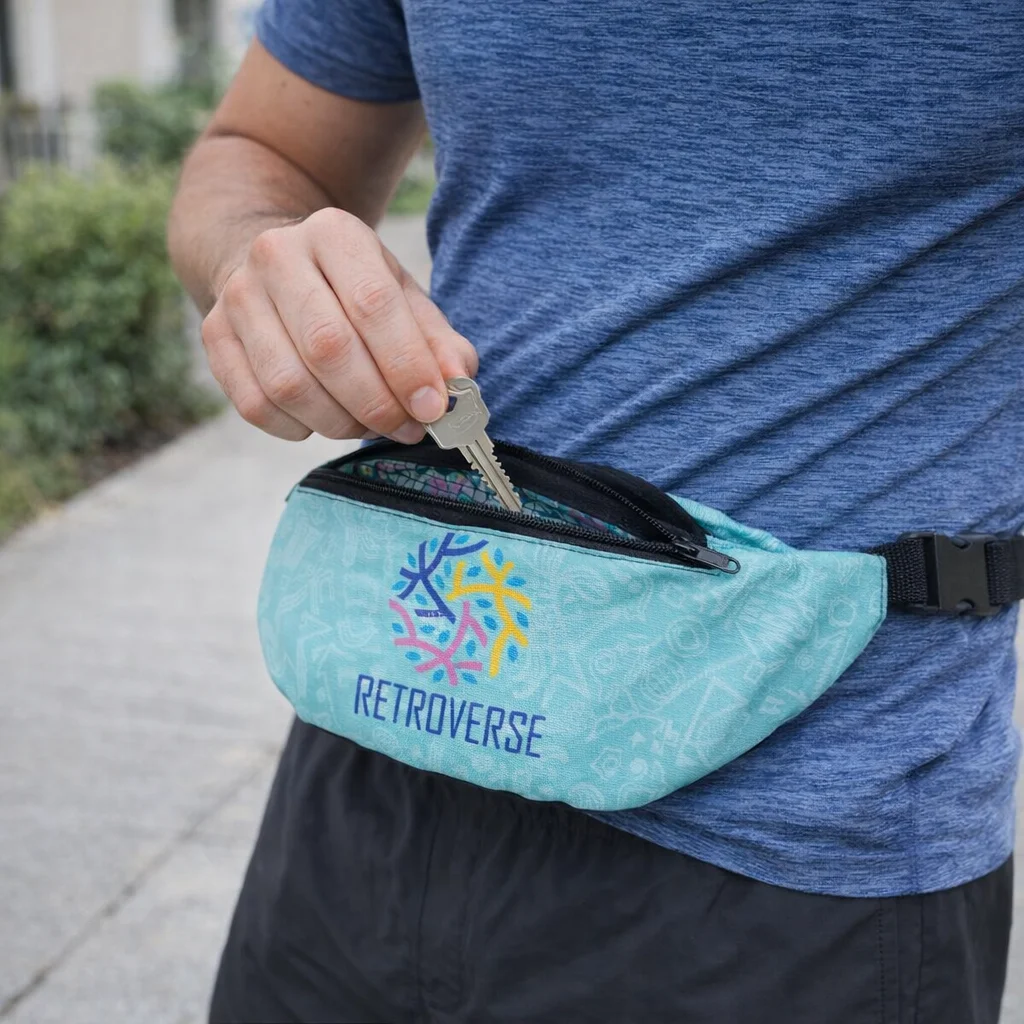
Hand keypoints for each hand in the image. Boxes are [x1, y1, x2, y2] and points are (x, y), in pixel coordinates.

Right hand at [201, 208, 477, 441]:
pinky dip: (298, 428)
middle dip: (376, 403)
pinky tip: (324, 419)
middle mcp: (276, 255)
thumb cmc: (353, 290)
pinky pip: (255, 404)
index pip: (372, 304)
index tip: (433, 408)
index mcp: (334, 233)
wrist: (276, 265)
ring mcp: (236, 296)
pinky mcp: (213, 337)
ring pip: (288, 384)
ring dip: (339, 421)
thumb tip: (457, 384)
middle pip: (328, 347)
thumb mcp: (404, 299)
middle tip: (406, 428)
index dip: (406, 365)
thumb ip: (438, 342)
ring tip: (369, 425)